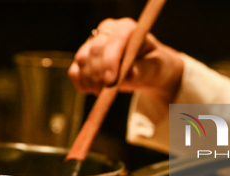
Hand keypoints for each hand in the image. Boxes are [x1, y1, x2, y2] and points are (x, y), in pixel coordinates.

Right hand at [69, 18, 183, 103]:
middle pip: (95, 51)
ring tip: (106, 92)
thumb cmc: (153, 66)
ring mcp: (92, 43)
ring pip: (82, 61)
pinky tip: (95, 90)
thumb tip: (130, 75)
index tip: (110, 81)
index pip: (114, 40)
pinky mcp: (83, 57)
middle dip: (100, 75)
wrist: (147, 70)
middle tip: (108, 92)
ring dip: (91, 81)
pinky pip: (74, 72)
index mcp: (127, 28)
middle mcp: (107, 31)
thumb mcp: (155, 68)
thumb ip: (143, 70)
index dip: (110, 60)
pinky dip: (82, 84)